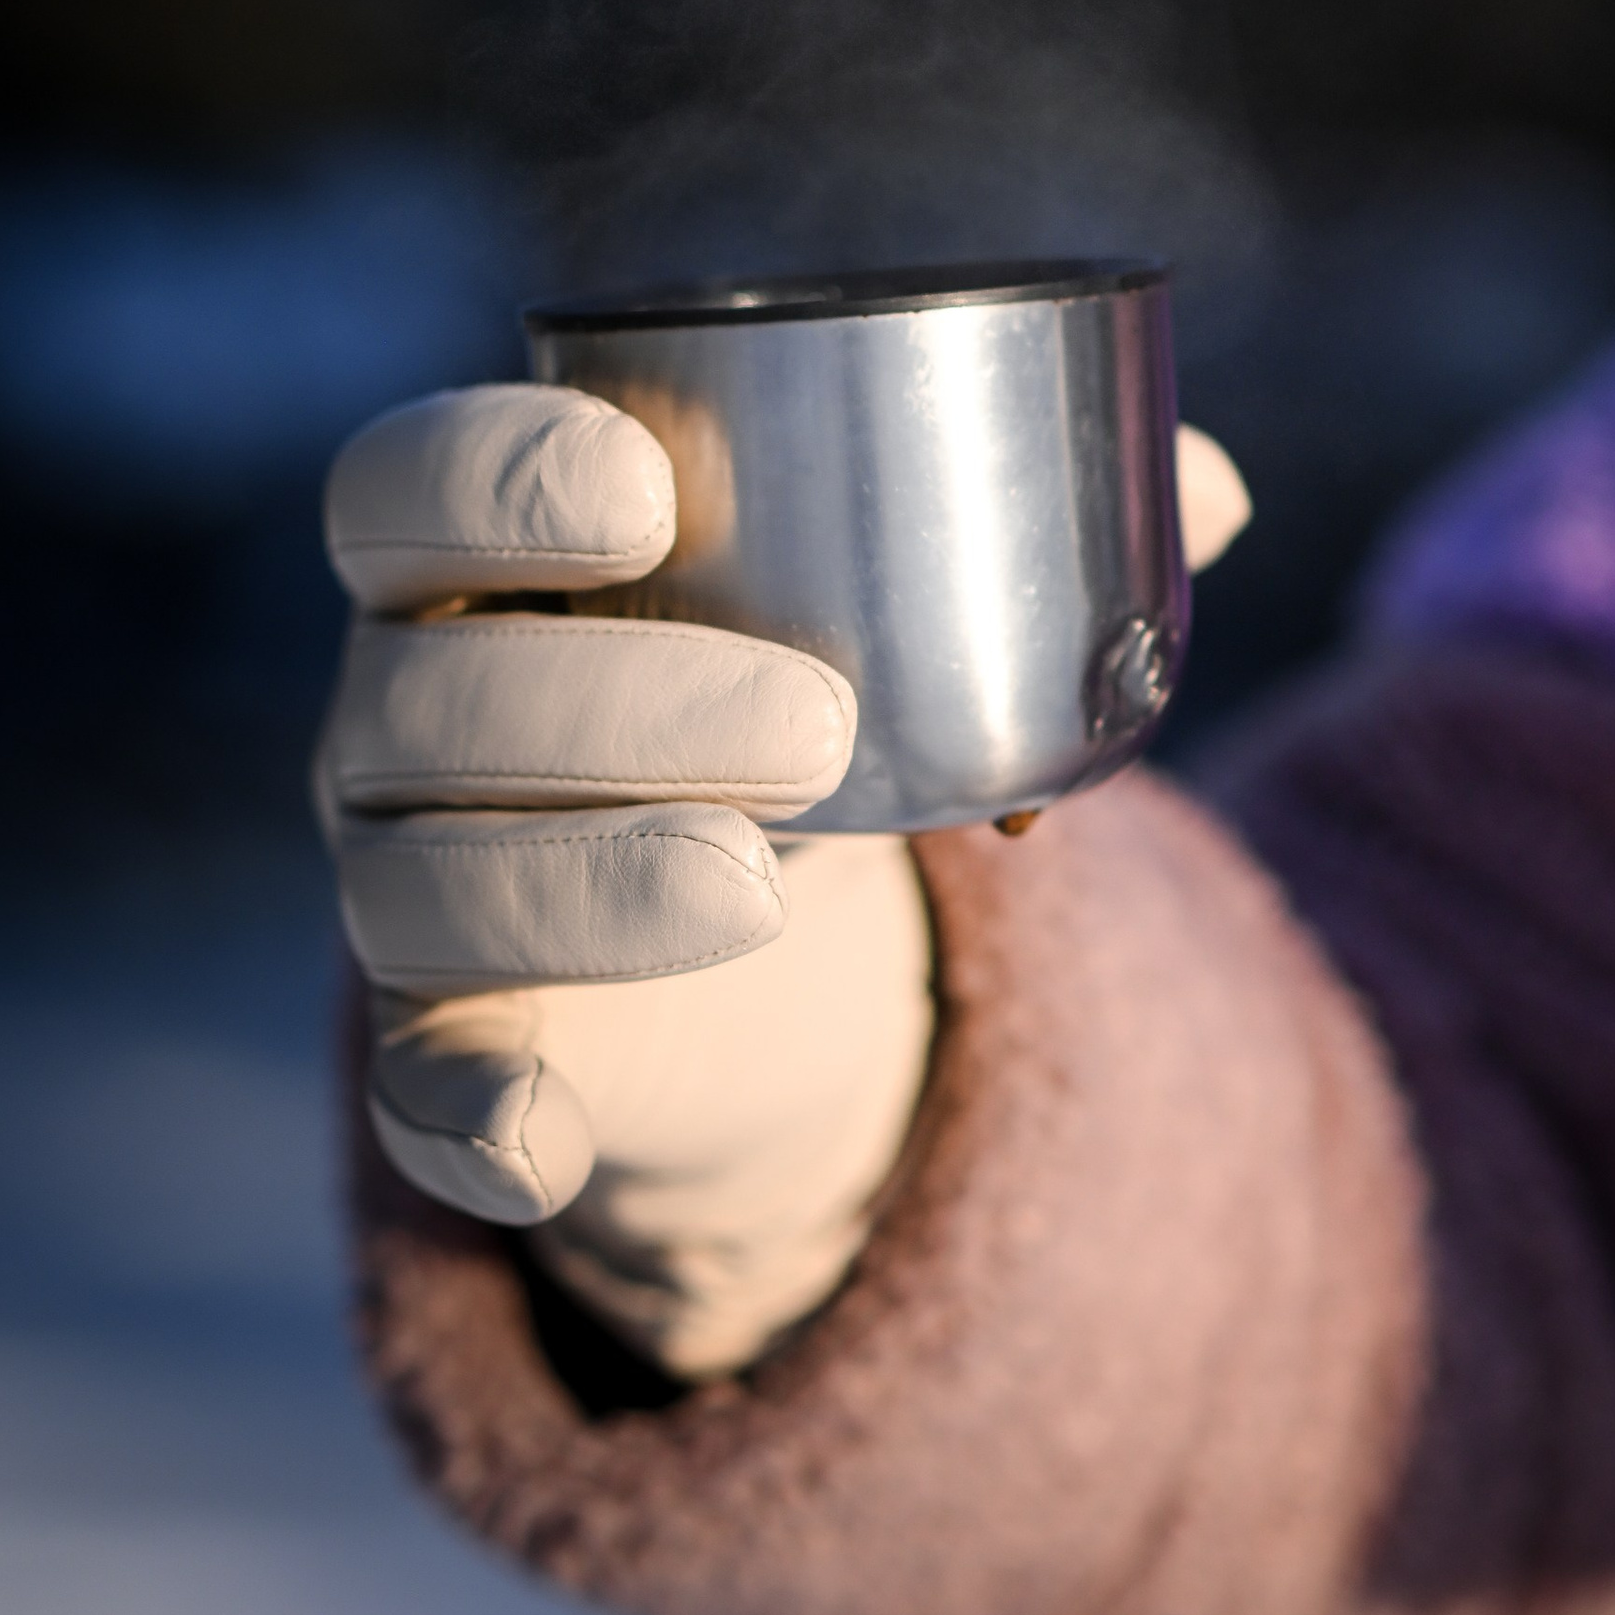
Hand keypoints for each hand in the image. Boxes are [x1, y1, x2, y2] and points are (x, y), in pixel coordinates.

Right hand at [317, 382, 1247, 1375]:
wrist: (767, 912)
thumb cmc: (811, 690)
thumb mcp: (898, 614)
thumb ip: (1035, 538)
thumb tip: (1212, 495)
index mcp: (483, 559)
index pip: (409, 485)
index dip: (493, 477)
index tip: (644, 496)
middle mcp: (403, 711)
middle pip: (426, 692)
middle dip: (615, 701)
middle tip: (820, 723)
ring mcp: (405, 882)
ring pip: (419, 886)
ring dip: (585, 887)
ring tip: (760, 891)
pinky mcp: (451, 1044)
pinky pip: (417, 1092)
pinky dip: (470, 1117)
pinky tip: (540, 1137)